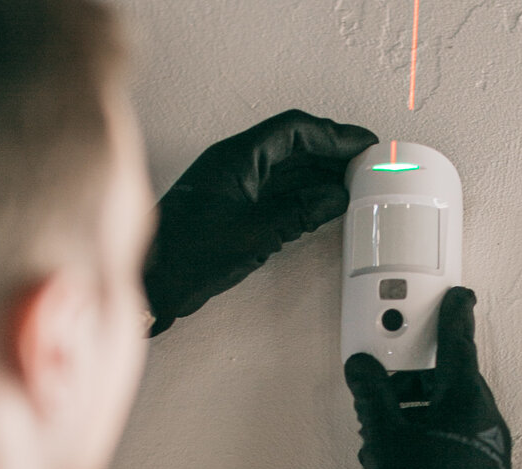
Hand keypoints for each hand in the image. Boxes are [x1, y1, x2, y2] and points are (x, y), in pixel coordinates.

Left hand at [143, 109, 377, 335]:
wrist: (155, 285)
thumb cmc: (187, 257)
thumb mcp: (255, 234)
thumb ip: (300, 212)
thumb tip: (335, 196)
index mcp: (236, 158)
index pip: (294, 130)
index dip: (333, 134)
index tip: (362, 145)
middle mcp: (235, 164)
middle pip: (293, 146)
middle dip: (331, 154)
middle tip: (365, 165)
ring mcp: (235, 185)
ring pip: (287, 169)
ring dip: (320, 175)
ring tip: (353, 184)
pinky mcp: (235, 207)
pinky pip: (277, 190)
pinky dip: (303, 194)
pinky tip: (324, 204)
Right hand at [343, 287, 510, 468]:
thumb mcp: (384, 432)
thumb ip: (371, 393)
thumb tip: (362, 368)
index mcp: (466, 400)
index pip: (459, 344)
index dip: (454, 316)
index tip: (459, 297)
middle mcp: (486, 421)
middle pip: (449, 381)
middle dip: (414, 379)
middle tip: (387, 383)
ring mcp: (489, 450)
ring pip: (451, 412)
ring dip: (419, 411)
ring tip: (387, 430)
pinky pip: (457, 439)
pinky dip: (432, 435)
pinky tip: (404, 455)